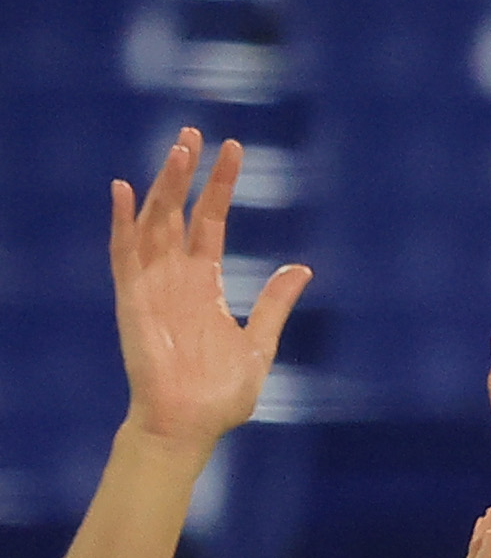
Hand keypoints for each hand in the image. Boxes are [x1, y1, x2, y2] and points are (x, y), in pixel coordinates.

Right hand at [107, 132, 307, 451]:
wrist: (190, 426)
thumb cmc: (221, 394)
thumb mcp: (260, 343)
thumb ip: (275, 304)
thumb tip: (302, 268)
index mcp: (206, 284)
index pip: (211, 221)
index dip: (220, 186)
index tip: (233, 148)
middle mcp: (176, 278)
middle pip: (179, 212)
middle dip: (186, 173)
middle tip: (193, 131)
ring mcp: (152, 287)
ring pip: (154, 224)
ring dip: (162, 186)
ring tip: (177, 149)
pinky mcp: (132, 301)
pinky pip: (123, 255)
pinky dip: (122, 223)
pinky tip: (124, 190)